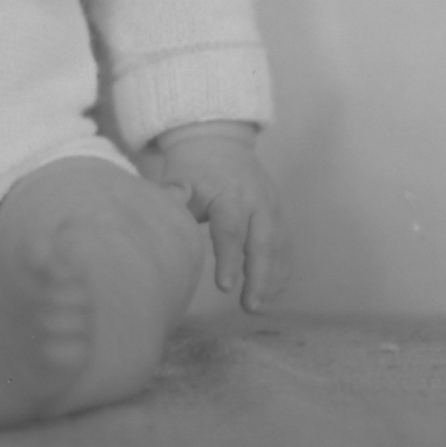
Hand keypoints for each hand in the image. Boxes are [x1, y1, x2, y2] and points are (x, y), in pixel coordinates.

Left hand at [151, 122, 289, 311]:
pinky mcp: (278, 212)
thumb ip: (175, 205)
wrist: (218, 139)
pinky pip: (286, 244)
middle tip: (250, 307)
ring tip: (259, 307)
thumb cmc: (193, 167)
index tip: (225, 286)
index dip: (229, 259)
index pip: (231, 229)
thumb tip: (159, 224)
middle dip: (260, 277)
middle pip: (264, 242)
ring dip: (273, 279)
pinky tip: (273, 292)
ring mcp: (272, 206)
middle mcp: (257, 200)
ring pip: (280, 246)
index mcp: (230, 192)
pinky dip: (282, 269)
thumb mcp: (180, 180)